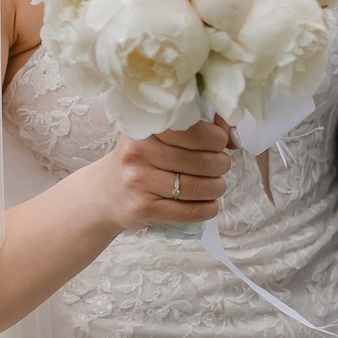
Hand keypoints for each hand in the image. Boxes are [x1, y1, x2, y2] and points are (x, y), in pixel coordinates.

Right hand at [93, 120, 232, 231]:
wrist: (105, 193)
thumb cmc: (139, 160)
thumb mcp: (155, 135)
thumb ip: (192, 127)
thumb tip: (232, 135)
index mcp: (146, 127)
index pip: (196, 131)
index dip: (217, 138)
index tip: (220, 143)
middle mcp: (140, 151)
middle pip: (203, 161)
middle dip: (221, 164)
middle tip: (220, 166)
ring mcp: (140, 181)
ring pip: (200, 187)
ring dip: (218, 188)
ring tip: (215, 185)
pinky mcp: (144, 207)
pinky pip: (191, 211)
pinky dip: (208, 209)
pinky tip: (209, 204)